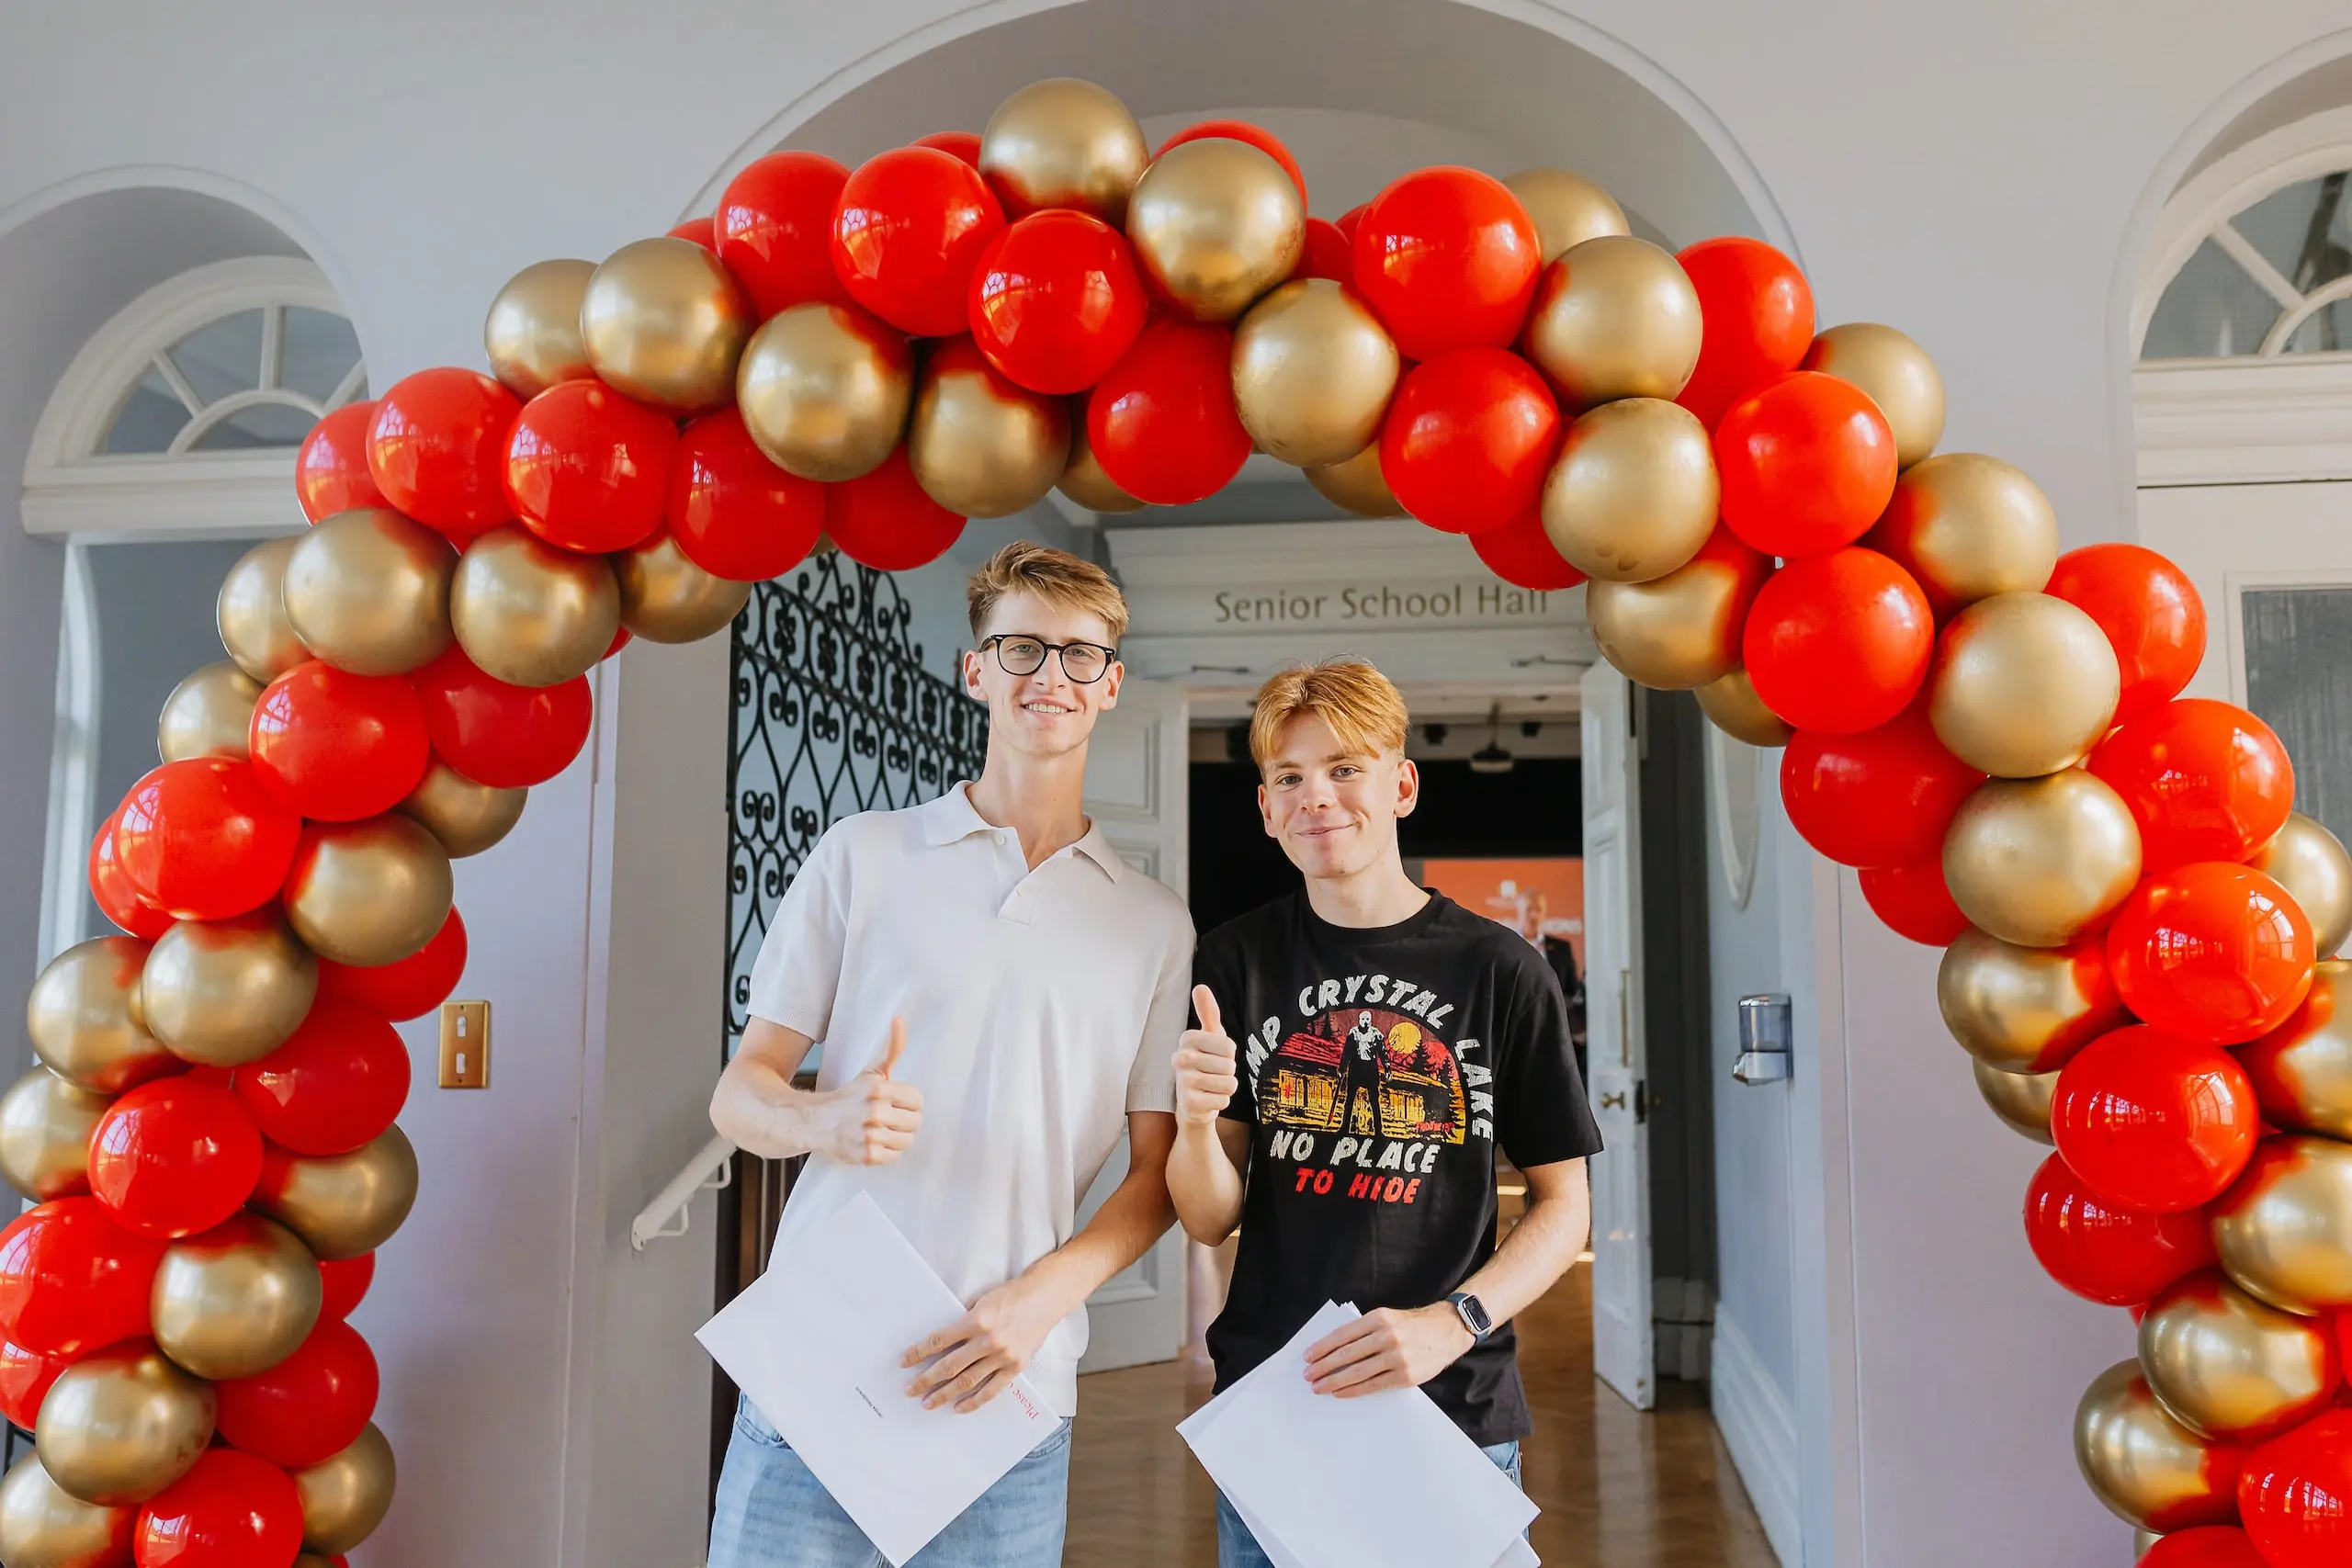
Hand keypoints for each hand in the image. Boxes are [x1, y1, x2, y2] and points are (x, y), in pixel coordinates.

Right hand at [822, 1018, 921, 1165]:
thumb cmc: (851, 1097)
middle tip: (885, 1118)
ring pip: (907, 1141)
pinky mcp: (867, 1156)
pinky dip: (887, 1152)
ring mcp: (870, 1135)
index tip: (892, 1102)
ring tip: (880, 1130)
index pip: (918, 1101)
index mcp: (880, 1090)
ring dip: (896, 1137)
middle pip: (915, 1122)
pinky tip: (873, 1142)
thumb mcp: (873, 1072)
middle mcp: (875, 1112)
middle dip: (903, 1120)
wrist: (819, 1122)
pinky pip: (895, 1157)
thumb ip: (892, 1048)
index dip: (907, 1102)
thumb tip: (900, 1019)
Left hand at [901, 1273, 1064, 1411]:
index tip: (904, 1362)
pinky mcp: (1015, 1367)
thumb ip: (964, 1321)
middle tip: (910, 1390)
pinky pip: (991, 1390)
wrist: (1044, 1298)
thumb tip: (942, 1342)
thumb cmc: (1011, 1296)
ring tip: (928, 1402)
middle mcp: (988, 1340)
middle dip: (926, 1379)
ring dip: (945, 1394)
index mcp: (976, 1320)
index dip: (918, 1352)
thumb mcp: (982, 1301)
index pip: (939, 1340)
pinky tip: (959, 1407)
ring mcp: (1002, 1356)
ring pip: (967, 1381)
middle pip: (949, 1366)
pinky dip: (974, 1401)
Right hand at [1173, 985, 1238, 1130]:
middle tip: (1213, 1075)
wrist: (1193, 1104)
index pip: (1229, 1046)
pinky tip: (1208, 1101)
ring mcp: (1182, 1082)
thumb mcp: (1209, 1037)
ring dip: (1226, 1088)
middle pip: (1230, 1065)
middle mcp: (1180, 1058)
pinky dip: (1221, 1102)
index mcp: (1187, 1039)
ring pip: (1229, 1083)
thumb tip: (1200, 987)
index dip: (1229, 1054)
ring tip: (1211, 1087)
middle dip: (1228, 1073)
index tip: (1215, 1057)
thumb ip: (1208, 1012)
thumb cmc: (1205, 1064)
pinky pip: (1224, 1100)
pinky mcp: (1188, 1104)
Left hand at [1302, 1304, 1475, 1397]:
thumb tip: (1334, 1349)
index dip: (1322, 1347)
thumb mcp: (1388, 1317)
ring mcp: (1397, 1357)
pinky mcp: (1405, 1376)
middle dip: (1324, 1366)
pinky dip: (1354, 1390)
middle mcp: (1387, 1336)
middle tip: (1308, 1375)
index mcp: (1379, 1318)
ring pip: (1357, 1372)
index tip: (1308, 1356)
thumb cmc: (1412, 1325)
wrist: (1447, 1331)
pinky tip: (1340, 1392)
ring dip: (1334, 1381)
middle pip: (1347, 1354)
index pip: (1343, 1334)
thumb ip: (1365, 1330)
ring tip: (1319, 1387)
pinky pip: (1373, 1385)